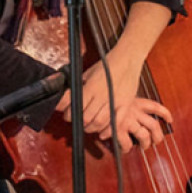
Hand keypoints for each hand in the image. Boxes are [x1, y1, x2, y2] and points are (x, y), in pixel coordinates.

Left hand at [56, 51, 171, 152]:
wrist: (127, 59)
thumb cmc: (107, 64)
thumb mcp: (88, 72)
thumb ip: (79, 85)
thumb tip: (68, 95)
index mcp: (91, 87)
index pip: (75, 105)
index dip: (67, 112)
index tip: (64, 112)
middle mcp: (102, 96)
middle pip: (85, 117)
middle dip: (76, 120)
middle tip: (73, 119)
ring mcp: (115, 102)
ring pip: (99, 122)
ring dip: (90, 127)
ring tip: (86, 126)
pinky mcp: (125, 105)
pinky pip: (116, 122)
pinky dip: (108, 131)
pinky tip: (102, 133)